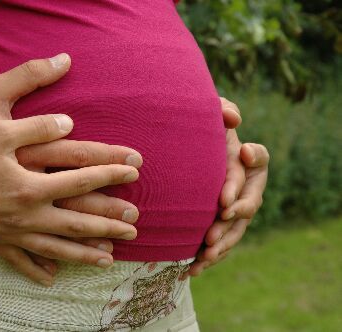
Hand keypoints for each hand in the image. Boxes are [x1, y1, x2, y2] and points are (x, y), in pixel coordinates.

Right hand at [0, 114, 139, 286]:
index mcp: (31, 185)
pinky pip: (21, 261)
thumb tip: (70, 124)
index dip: (111, 173)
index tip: (135, 172)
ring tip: (109, 259)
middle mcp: (26, 214)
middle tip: (135, 226)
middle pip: (78, 222)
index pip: (82, 180)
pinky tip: (53, 278)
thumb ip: (38, 127)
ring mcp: (10, 233)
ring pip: (57, 248)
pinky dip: (39, 270)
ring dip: (85, 253)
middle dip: (110, 223)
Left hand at [180, 98, 269, 279]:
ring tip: (205, 255)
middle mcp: (247, 184)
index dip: (240, 184)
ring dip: (222, 245)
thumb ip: (222, 109)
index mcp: (248, 159)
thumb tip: (234, 120)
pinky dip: (207, 258)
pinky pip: (220, 243)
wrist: (186, 153)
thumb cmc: (202, 131)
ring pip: (236, 229)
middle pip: (248, 205)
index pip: (257, 166)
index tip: (223, 200)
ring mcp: (235, 207)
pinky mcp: (220, 223)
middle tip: (212, 234)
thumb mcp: (210, 115)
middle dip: (231, 223)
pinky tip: (191, 269)